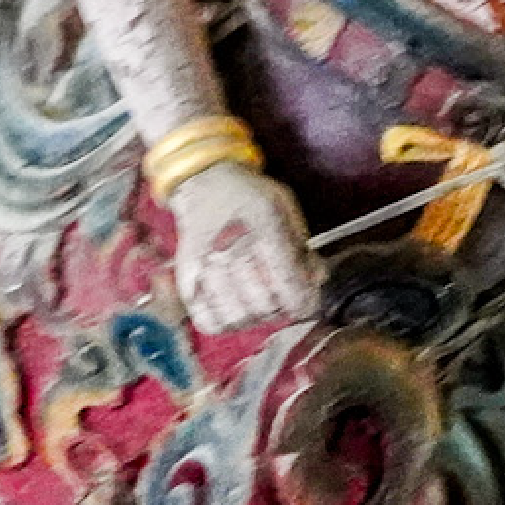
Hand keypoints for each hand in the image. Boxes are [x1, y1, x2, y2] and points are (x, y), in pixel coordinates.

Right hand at [168, 164, 320, 333]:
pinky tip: (233, 311)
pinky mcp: (187, 278)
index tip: (306, 302)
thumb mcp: (284, 206)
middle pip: (264, 306)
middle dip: (280, 308)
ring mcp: (206, 266)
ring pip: (236, 318)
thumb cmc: (248, 195)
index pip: (289, 286)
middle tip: (281, 298)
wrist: (202, 180)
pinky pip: (206, 320)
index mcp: (264, 227)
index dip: (304, 303)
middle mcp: (232, 249)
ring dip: (253, 318)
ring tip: (257, 304)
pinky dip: (223, 324)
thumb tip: (317, 279)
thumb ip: (302, 245)